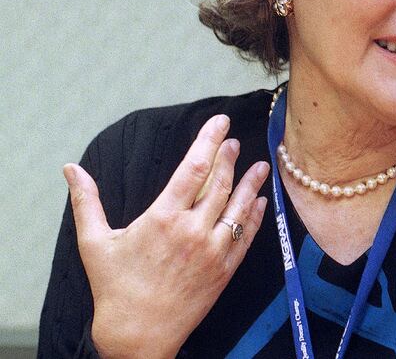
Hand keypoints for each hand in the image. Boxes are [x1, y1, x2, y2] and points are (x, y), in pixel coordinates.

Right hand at [63, 114, 268, 357]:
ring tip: (260, 165)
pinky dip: (256, 217)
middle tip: (234, 141)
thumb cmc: (114, 289)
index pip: (193, 167)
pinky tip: (261, 202)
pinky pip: (246, 237)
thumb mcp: (94, 242)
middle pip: (219, 183)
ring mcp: (212, 251)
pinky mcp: (224, 270)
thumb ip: (87, 201)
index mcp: (163, 218)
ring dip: (251, 184)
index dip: (209, 140)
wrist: (138, 335)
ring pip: (238, 207)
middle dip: (229, 158)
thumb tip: (71, 169)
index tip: (220, 123)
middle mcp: (192, 231)